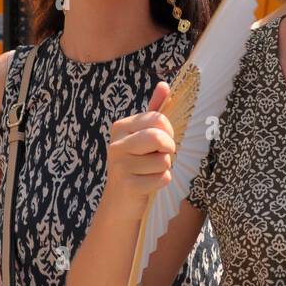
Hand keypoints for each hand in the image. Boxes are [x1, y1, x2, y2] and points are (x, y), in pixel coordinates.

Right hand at [104, 82, 175, 213]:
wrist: (121, 201)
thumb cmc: (138, 164)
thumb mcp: (144, 135)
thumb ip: (154, 110)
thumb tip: (164, 85)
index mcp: (120, 127)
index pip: (158, 119)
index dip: (168, 132)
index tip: (162, 142)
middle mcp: (116, 144)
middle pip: (159, 137)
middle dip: (168, 148)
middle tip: (161, 156)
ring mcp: (119, 165)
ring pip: (164, 160)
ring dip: (164, 168)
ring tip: (149, 171)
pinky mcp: (127, 185)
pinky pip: (162, 178)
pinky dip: (162, 182)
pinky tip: (148, 184)